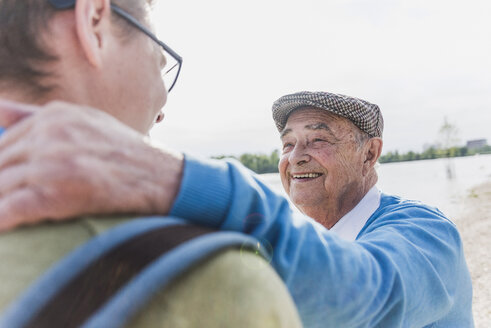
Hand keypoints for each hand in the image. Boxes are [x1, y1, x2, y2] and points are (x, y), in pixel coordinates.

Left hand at [0, 99, 182, 231]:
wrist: (161, 176)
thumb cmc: (126, 152)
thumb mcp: (86, 120)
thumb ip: (37, 115)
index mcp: (52, 116)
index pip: (3, 142)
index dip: (3, 167)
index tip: (9, 180)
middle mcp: (48, 135)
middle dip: (2, 184)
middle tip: (11, 197)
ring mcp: (51, 164)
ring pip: (0, 187)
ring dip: (3, 202)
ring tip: (10, 214)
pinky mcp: (57, 195)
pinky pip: (10, 210)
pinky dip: (4, 220)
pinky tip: (5, 226)